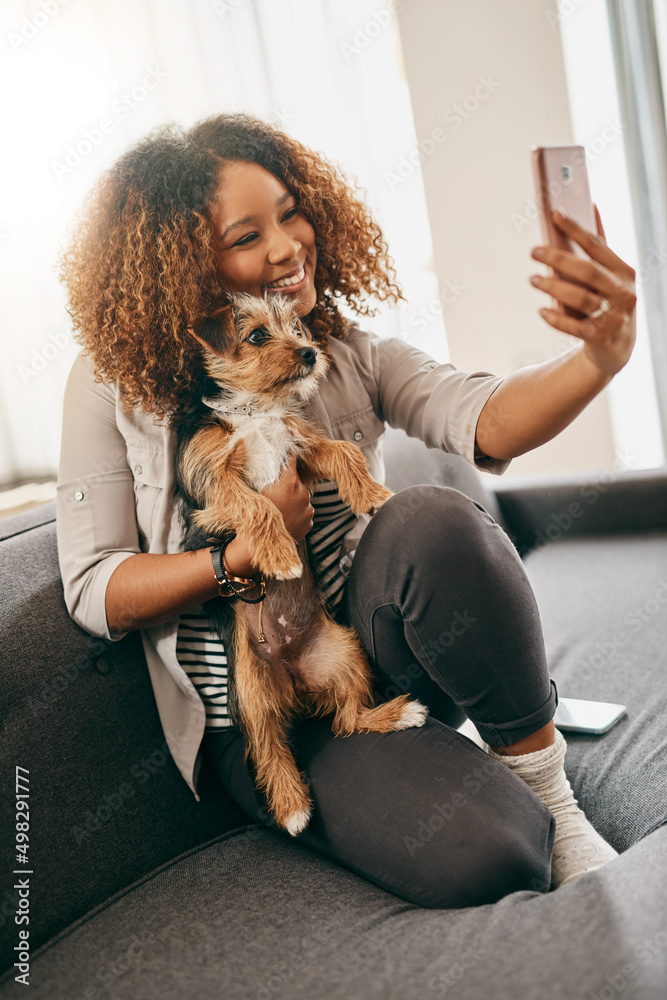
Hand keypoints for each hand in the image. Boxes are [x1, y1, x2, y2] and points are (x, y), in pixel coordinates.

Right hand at [222, 454, 313, 578]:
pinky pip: (304, 511)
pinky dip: (297, 512)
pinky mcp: (310, 520)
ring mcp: (308, 507)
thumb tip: (259, 458)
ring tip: (278, 508)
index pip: (293, 457)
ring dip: (293, 498)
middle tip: (275, 490)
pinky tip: (285, 518)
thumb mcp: (254, 490)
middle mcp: (303, 492)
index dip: (289, 454)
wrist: (258, 545)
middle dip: (288, 482)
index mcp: (289, 480)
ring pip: (301, 496)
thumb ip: (263, 473)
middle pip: (297, 479)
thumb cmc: (252, 515)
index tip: (287, 450)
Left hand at [529, 206, 636, 376]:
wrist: (617, 348)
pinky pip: (573, 326)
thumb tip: (592, 206)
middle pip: (587, 271)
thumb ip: (600, 246)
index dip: (576, 229)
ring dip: (552, 287)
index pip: (597, 246)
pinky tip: (541, 311)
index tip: (554, 214)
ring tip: (533, 279)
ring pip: (579, 298)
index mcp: (624, 272)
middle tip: (534, 252)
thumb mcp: (612, 275)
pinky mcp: (600, 337)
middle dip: (558, 259)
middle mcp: (622, 293)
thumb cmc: (610, 302)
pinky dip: (555, 318)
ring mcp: (613, 316)